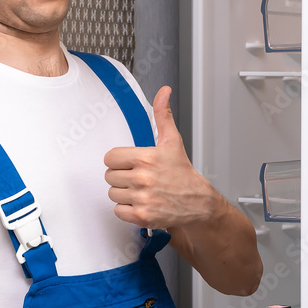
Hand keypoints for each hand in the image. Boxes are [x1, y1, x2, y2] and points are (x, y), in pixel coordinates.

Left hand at [104, 86, 219, 228]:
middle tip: (138, 178)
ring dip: (123, 193)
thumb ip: (163, 115)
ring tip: (141, 190)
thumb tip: (163, 92)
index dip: (119, 161)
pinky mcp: (141, 216)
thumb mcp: (172, 141)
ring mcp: (141, 198)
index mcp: (145, 158)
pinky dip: (126, 209)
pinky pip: (118, 211)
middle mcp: (142, 178)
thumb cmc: (183, 174)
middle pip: (109, 176)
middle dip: (122, 177)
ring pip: (113, 193)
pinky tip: (141, 203)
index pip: (110, 158)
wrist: (198, 202)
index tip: (130, 164)